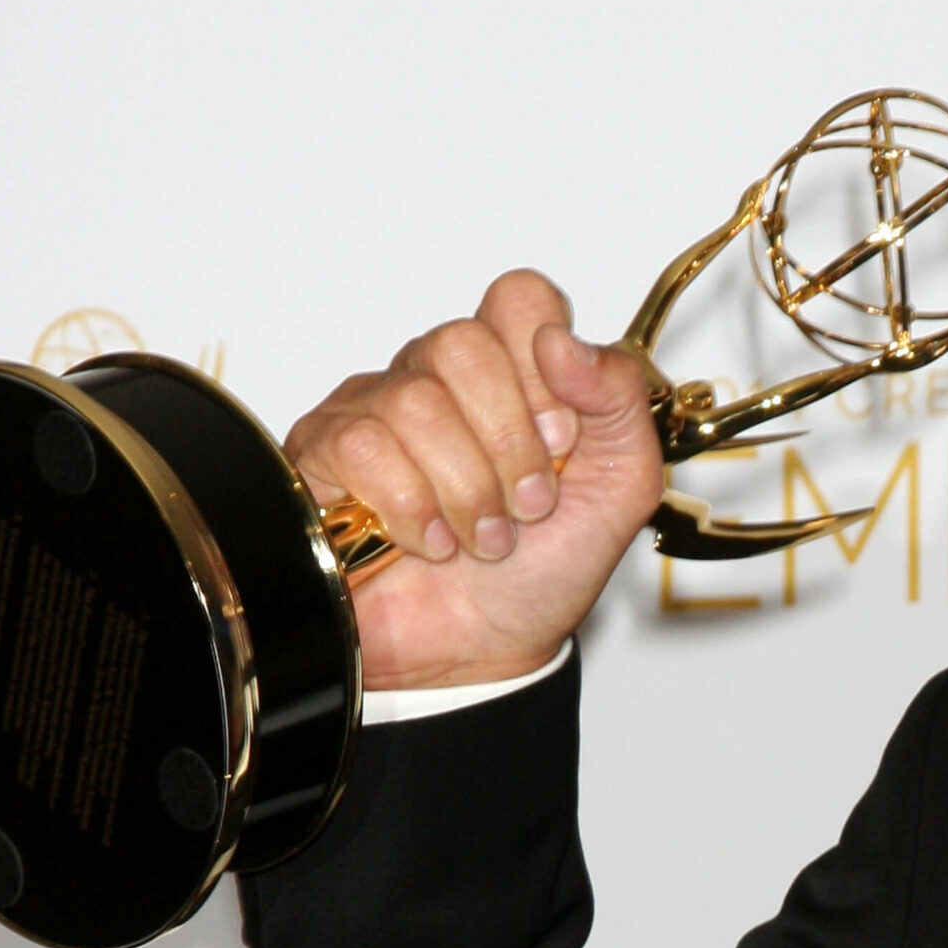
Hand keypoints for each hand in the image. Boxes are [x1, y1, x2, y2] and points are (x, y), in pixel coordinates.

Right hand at [284, 270, 666, 689]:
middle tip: (527, 502)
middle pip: (463, 344)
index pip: (519, 298)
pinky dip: (410, 508)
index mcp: (516, 369)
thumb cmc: (549, 564)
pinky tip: (428, 541)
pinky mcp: (323, 453)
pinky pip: (360, 446)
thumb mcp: (624, 483)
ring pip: (414, 402)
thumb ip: (618, 397)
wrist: (488, 649)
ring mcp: (376, 408)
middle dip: (507, 441)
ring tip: (482, 537)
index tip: (562, 436)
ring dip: (465, 489)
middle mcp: (441, 376)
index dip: (545, 365)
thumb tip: (562, 340)